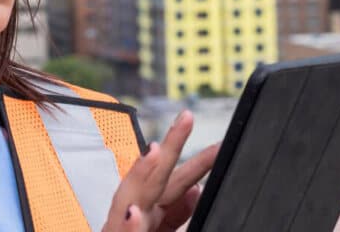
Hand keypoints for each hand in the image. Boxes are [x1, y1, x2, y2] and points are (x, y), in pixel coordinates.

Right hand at [102, 110, 219, 231]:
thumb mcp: (159, 229)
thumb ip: (175, 213)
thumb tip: (196, 190)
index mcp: (150, 209)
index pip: (174, 179)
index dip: (196, 159)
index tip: (218, 143)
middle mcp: (133, 213)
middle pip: (156, 177)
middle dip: (170, 147)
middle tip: (186, 118)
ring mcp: (120, 227)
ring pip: (130, 197)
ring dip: (142, 174)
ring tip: (155, 151)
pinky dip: (126, 226)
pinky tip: (134, 213)